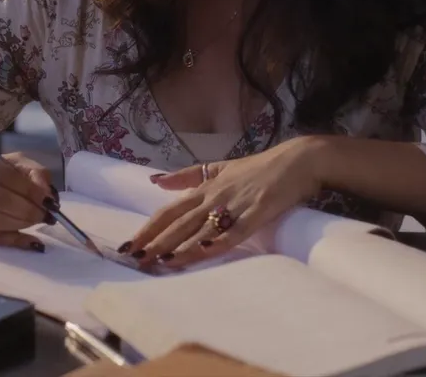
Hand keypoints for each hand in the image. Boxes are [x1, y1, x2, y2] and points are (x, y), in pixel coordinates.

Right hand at [0, 143, 54, 251]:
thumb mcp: (4, 161)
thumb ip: (30, 170)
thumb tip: (46, 191)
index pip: (4, 174)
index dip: (30, 188)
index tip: (48, 199)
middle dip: (28, 208)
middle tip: (46, 214)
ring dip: (21, 223)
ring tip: (36, 221)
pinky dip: (12, 238)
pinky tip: (28, 238)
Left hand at [123, 137, 329, 269]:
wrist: (296, 161)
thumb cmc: (259, 167)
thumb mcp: (219, 167)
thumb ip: (188, 176)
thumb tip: (156, 180)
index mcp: (205, 188)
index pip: (169, 211)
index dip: (148, 228)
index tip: (129, 245)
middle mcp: (214, 197)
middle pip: (179, 223)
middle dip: (156, 243)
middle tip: (136, 260)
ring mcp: (235, 204)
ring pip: (202, 230)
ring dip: (180, 247)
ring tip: (160, 263)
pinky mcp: (256, 212)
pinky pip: (234, 231)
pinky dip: (218, 242)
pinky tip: (203, 252)